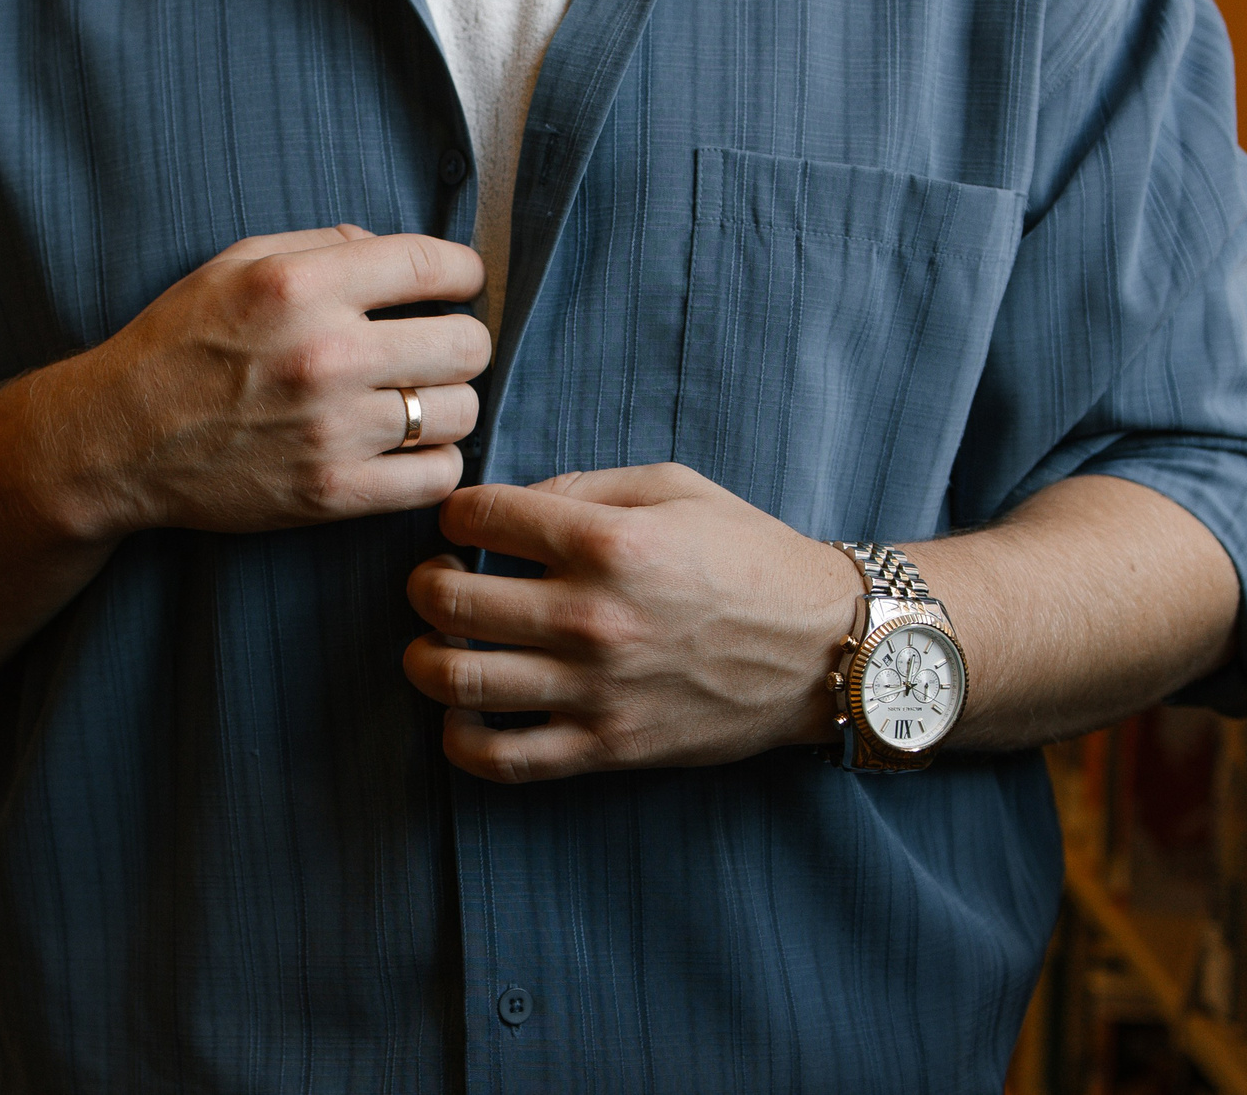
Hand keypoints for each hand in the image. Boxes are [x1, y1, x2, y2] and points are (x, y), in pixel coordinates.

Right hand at [57, 226, 489, 535]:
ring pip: (460, 411)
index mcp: (302, 286)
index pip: (433, 266)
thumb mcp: (233, 265)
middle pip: (466, 344)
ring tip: (418, 400)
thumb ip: (319, 246)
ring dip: (447, 403)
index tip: (461, 284)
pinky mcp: (333, 492)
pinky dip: (435, 462)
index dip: (464, 273)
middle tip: (436, 349)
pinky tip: (408, 449)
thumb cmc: (176, 344)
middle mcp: (325, 354)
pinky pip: (438, 476)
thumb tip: (387, 246)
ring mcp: (333, 430)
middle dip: (461, 341)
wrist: (116, 440)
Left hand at [402, 463, 864, 782]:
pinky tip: (463, 713)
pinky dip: (459, 739)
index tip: (463, 522)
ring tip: (439, 643)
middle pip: (448, 599)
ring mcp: (595, 690)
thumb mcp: (675, 488)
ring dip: (425, 657)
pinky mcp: (605, 748)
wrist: (821, 649)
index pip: (479, 517)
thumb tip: (510, 504)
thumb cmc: (751, 557)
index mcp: (609, 542)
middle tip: (438, 580)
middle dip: (425, 582)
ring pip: (457, 679)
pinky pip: (500, 759)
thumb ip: (583, 487)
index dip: (456, 513)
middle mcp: (592, 617)